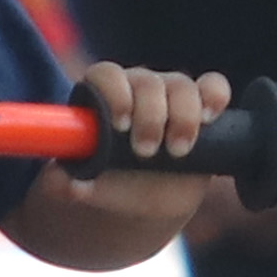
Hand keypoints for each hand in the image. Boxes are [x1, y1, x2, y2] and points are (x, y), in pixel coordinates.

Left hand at [61, 62, 232, 224]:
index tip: (119, 126)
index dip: (114, 94)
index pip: (107, 75)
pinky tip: (211, 117)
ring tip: (178, 151)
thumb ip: (69, 184)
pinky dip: (215, 96)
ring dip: (184, 115)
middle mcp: (138, 89)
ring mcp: (172, 96)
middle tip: (146, 151)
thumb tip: (61, 181)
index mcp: (104, 98)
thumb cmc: (110, 186)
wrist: (144, 201)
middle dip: (150, 115)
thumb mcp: (87, 189)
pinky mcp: (202, 108)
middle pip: (148, 82)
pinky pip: (214, 87)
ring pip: (182, 86)